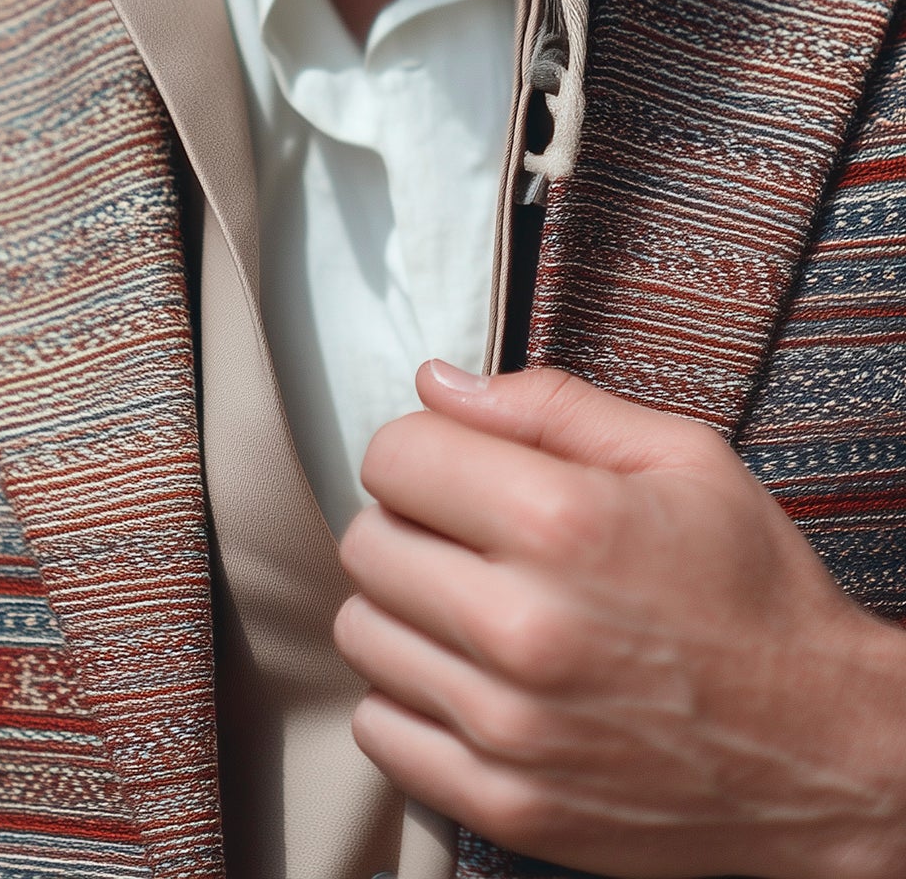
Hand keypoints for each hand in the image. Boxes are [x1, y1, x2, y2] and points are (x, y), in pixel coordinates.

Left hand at [334, 362, 905, 878]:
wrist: (825, 751)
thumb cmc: (755, 594)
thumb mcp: (681, 458)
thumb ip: (549, 405)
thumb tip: (436, 383)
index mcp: (564, 523)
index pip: (395, 456)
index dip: (423, 450)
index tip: (457, 468)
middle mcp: (525, 627)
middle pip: (367, 542)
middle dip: (411, 525)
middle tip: (472, 540)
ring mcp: (510, 727)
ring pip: (361, 633)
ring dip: (405, 610)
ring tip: (475, 607)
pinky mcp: (505, 804)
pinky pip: (379, 728)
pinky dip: (411, 697)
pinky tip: (473, 678)